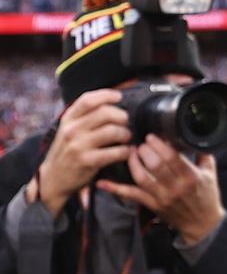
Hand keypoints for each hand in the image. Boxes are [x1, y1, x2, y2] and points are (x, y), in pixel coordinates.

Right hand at [33, 89, 131, 216]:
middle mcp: (72, 130)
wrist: (53, 178)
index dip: (106, 95)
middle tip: (126, 124)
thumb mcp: (69, 130)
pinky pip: (116, 151)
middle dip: (122, 117)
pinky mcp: (87, 161)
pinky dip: (126, 151)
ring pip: (113, 131)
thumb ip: (84, 116)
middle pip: (105, 113)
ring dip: (126, 134)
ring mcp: (79, 145)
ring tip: (126, 138)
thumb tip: (111, 102)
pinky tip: (126, 152)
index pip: (87, 100)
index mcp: (68, 119)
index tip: (119, 97)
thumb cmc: (67, 151)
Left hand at [96, 134, 224, 243]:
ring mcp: (162, 197)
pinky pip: (131, 195)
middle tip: (140, 143)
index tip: (151, 136)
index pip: (172, 157)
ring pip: (141, 178)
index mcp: (191, 177)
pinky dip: (115, 188)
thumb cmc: (207, 196)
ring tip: (130, 153)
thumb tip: (193, 136)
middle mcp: (175, 187)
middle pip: (155, 165)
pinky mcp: (152, 205)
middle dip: (144, 151)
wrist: (202, 224)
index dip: (159, 145)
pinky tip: (101, 182)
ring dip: (133, 163)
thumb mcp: (210, 173)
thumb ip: (202, 154)